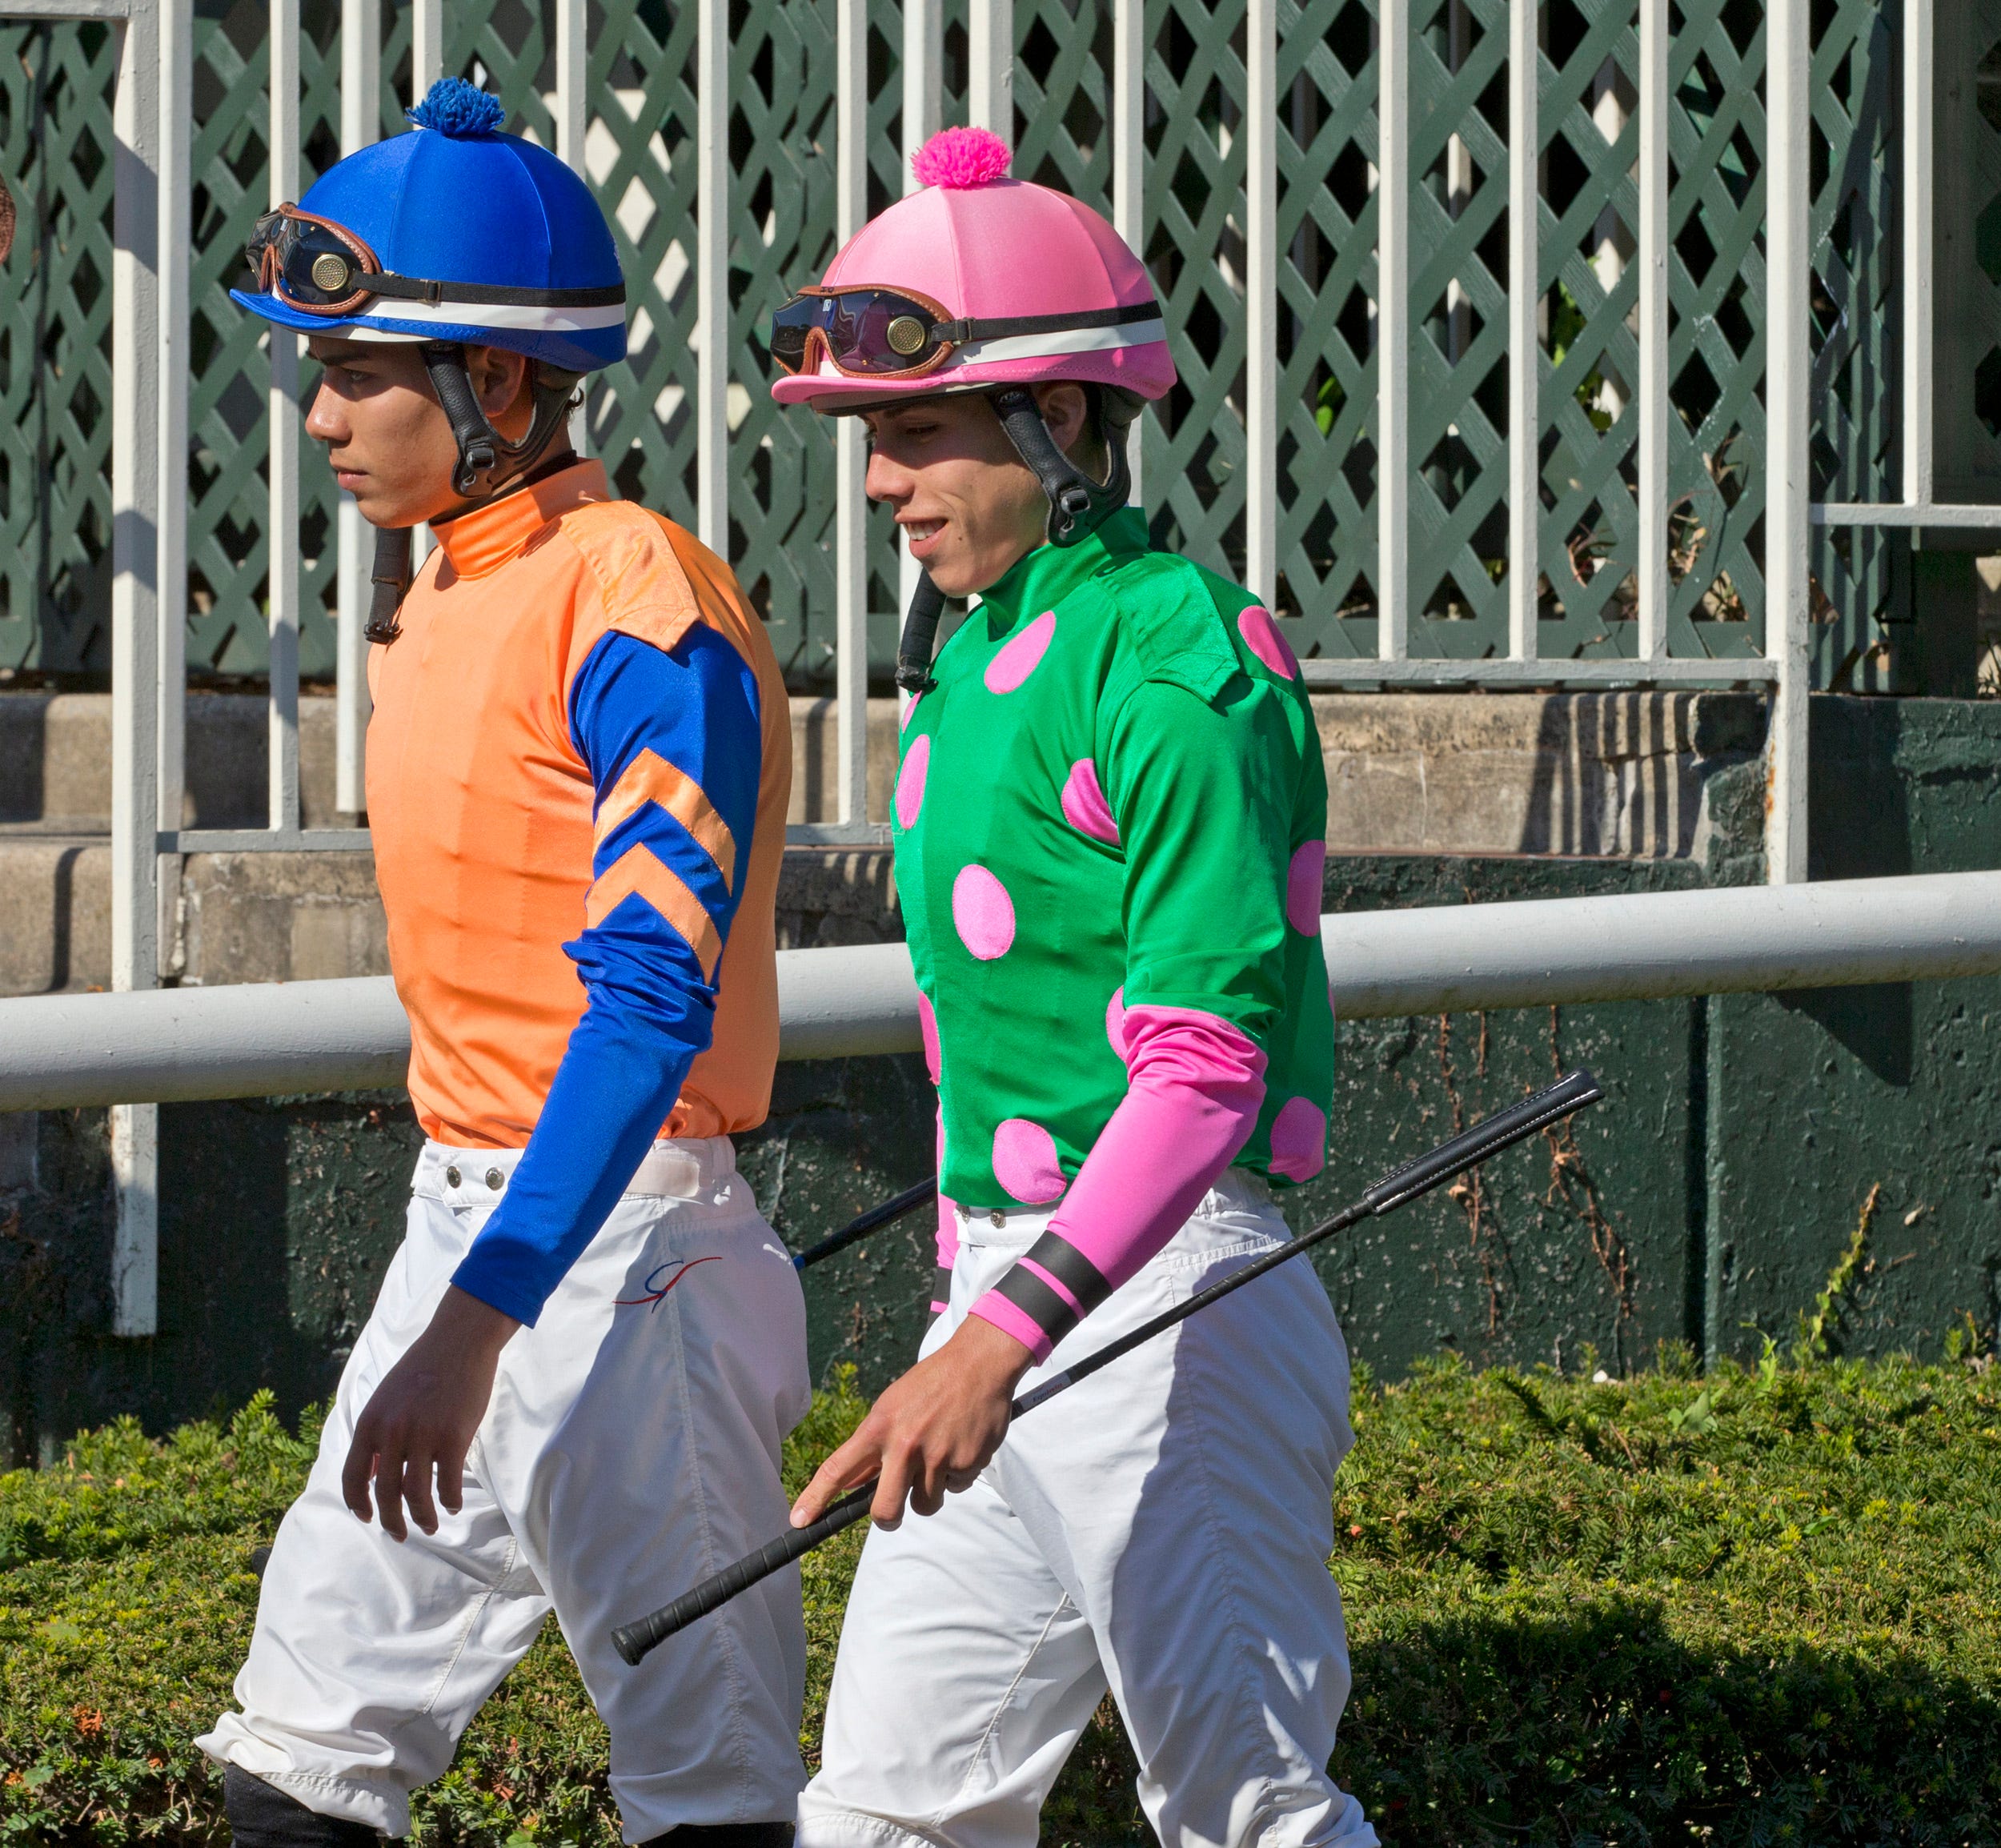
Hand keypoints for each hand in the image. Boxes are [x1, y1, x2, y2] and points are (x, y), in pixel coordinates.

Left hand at [341, 1286, 520, 1539]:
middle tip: (400, 1536)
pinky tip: (453, 1504)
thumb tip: (375, 1470)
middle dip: (392, 1522)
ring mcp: (423, 1436)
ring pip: (417, 1495)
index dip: (358, 1504)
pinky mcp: (454, 1437)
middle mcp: (392, 1432)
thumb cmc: (424, 1365)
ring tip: (431, 1526)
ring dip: (423, 1518)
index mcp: (370, 1422)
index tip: (368, 1518)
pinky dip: (450, 1500)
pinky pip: (448, 1483)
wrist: (459, 1339)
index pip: (353, 1476)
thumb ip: (379, 1431)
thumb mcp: (387, 1396)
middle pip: (386, 1493)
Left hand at [791, 1314, 1033, 1529]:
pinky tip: (961, 1444)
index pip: (837, 1468)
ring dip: (929, 1491)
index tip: (798, 1521)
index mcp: (879, 1427)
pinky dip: (957, 1474)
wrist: (979, 1363)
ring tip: (938, 1456)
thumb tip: (849, 1485)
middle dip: (887, 1518)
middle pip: (884, 1511)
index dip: (815, 1498)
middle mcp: (904, 1445)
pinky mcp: (967, 1462)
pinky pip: (956, 1487)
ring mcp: (937, 1456)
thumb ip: (871, 1448)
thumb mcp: (892, 1406)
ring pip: (924, 1504)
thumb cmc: (930, 1384)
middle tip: (893, 1510)